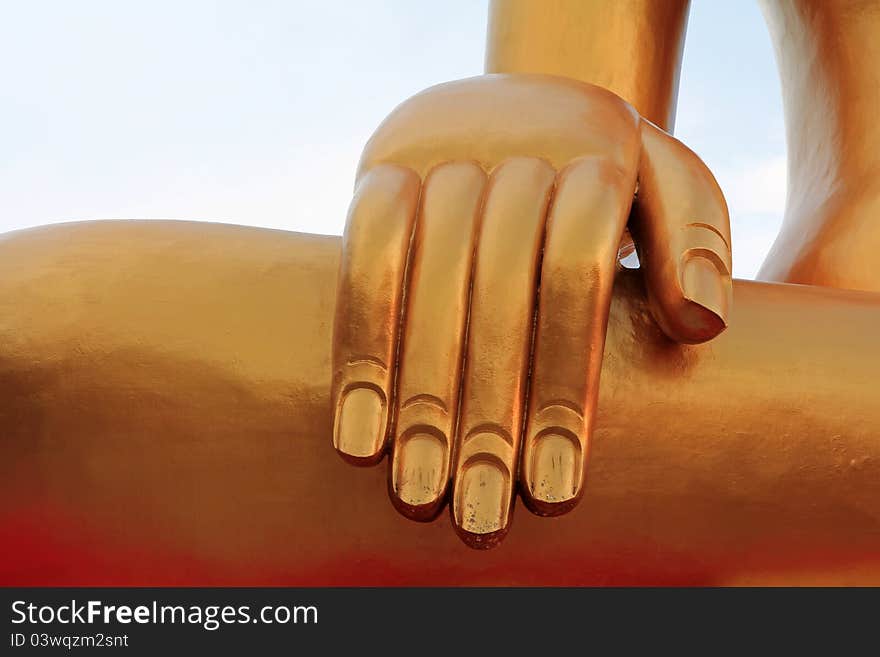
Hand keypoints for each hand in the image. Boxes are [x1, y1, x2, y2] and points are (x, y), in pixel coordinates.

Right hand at [331, 74, 731, 547]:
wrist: (532, 102)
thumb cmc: (612, 172)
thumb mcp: (671, 184)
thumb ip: (694, 240)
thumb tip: (700, 322)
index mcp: (596, 148)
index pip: (574, 276)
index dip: (561, 386)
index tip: (553, 490)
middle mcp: (514, 145)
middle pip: (498, 291)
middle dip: (484, 413)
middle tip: (480, 518)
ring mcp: (442, 150)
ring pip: (424, 282)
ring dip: (417, 396)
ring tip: (417, 498)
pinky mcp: (381, 165)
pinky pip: (362, 253)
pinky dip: (360, 345)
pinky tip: (358, 433)